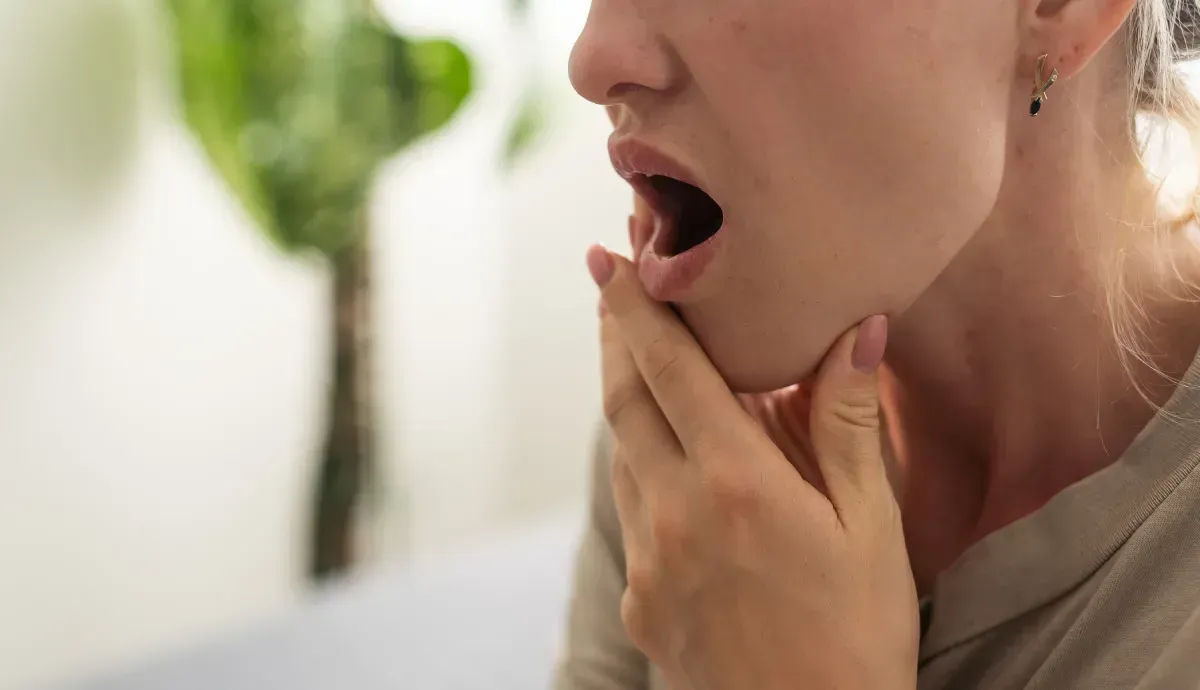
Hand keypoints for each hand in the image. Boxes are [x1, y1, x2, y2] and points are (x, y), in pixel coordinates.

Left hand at [588, 245, 918, 689]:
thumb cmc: (860, 638)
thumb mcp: (871, 530)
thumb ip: (848, 425)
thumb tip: (856, 328)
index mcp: (735, 484)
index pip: (667, 370)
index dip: (631, 307)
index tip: (606, 257)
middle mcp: (675, 513)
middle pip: (624, 400)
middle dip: (614, 336)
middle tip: (610, 285)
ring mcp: (649, 560)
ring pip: (622, 453)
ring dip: (625, 398)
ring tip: (639, 357)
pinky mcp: (641, 600)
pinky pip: (632, 509)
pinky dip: (641, 463)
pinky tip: (669, 458)